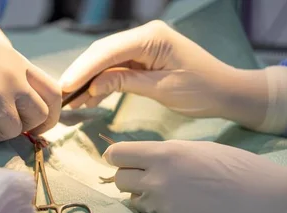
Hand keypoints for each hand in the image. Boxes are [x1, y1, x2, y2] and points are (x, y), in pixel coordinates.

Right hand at [0, 7, 60, 141]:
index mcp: (7, 54)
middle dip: (44, 121)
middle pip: (54, 97)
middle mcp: (14, 66)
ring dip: (15, 129)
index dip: (34, 102)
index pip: (40, 80)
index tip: (15, 115)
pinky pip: (11, 130)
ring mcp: (9, 82)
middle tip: (19, 131)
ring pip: (39, 116)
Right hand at [60, 20, 286, 132]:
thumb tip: (92, 85)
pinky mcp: (142, 59)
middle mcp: (144, 36)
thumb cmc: (201, 90)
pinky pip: (115, 69)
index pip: (109, 51)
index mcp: (152, 37)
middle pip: (102, 53)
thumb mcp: (162, 89)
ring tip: (70, 102)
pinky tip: (88, 98)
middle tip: (61, 96)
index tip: (65, 87)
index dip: (84, 69)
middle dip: (80, 74)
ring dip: (88, 81)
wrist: (225, 92)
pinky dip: (101, 84)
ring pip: (105, 62)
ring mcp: (142, 46)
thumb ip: (125, 82)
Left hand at [104, 140, 286, 212]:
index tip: (119, 159)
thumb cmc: (238, 170)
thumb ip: (166, 154)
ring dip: (143, 195)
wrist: (265, 202)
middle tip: (145, 176)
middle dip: (128, 177)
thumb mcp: (198, 150)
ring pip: (133, 199)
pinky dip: (158, 211)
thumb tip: (143, 157)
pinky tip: (181, 207)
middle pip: (119, 178)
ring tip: (170, 193)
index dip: (116, 156)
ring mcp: (162, 205)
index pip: (117, 154)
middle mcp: (157, 179)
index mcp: (165, 154)